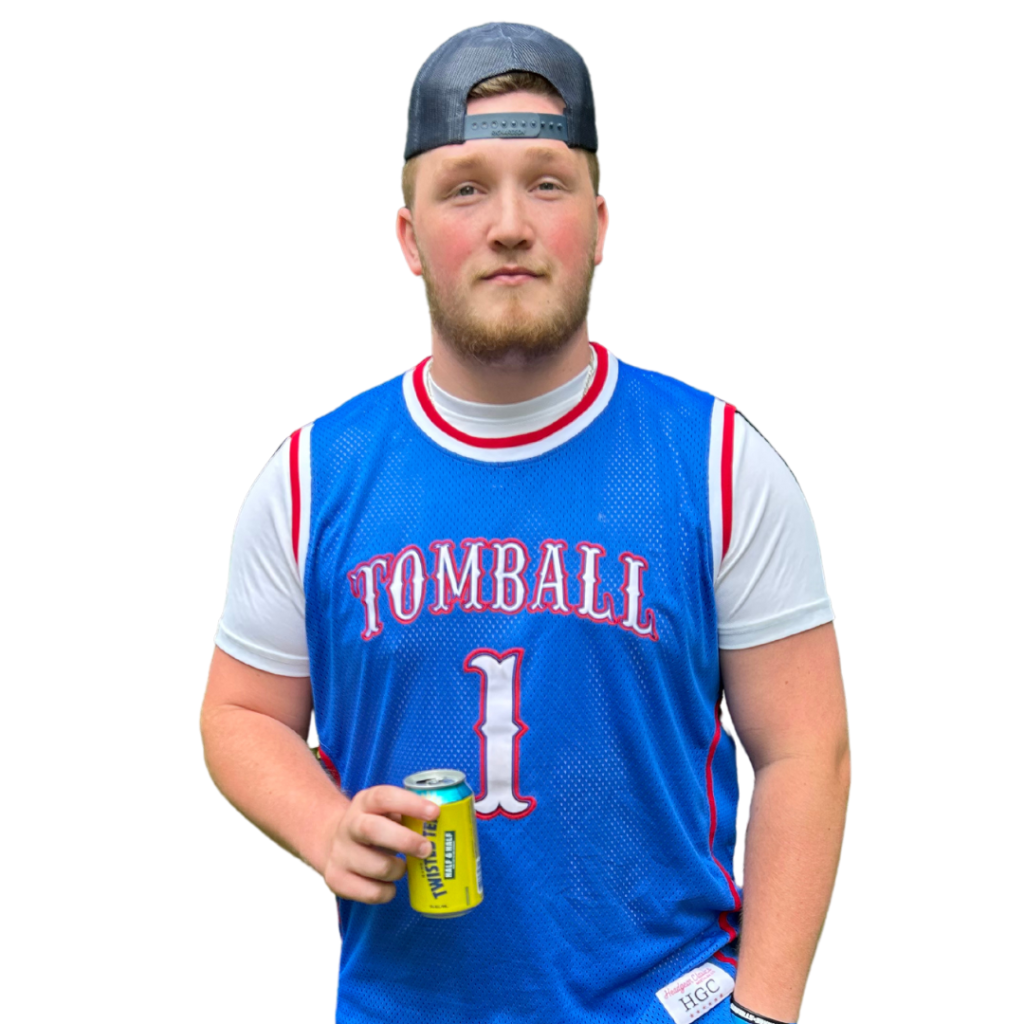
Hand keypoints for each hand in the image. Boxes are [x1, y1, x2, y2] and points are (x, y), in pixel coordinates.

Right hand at [322, 785, 439, 903]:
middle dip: (405, 841)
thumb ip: (410, 815)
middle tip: (427, 849)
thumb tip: (451, 824)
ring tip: (404, 867)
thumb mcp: (386, 811)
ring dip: (398, 870)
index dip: (411, 804)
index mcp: (365, 803)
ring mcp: (340, 853)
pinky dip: (388, 891)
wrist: (332, 842)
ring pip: (376, 867)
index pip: (385, 797)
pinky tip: (390, 884)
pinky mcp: (337, 879)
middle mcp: (349, 825)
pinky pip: (371, 892)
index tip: (435, 813)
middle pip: (373, 830)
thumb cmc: (374, 826)